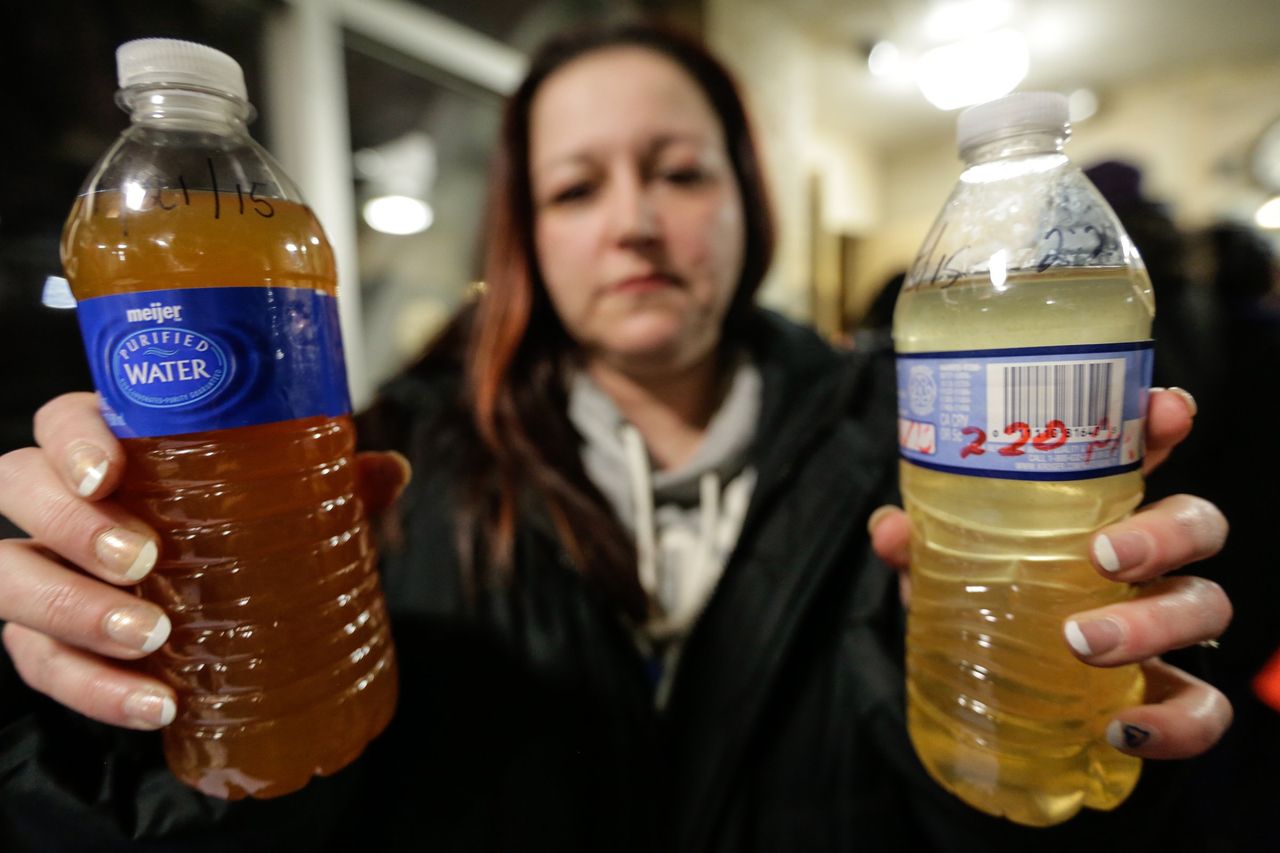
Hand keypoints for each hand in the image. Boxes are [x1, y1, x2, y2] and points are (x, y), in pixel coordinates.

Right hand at [0, 393, 410, 730]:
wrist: (210, 608)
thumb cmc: (232, 528)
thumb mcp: (282, 502)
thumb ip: (329, 482)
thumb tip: (391, 469)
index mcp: (113, 448)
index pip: (62, 420)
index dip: (73, 438)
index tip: (112, 470)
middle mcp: (59, 503)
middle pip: (19, 488)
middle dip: (71, 524)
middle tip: (142, 558)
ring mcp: (38, 569)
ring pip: (10, 579)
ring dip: (73, 611)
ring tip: (151, 638)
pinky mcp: (39, 639)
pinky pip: (40, 665)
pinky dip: (95, 690)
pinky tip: (156, 705)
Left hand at [868, 387, 1232, 759]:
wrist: (989, 694)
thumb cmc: (978, 599)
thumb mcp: (940, 566)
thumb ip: (917, 544)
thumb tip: (891, 531)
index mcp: (1095, 509)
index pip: (1146, 451)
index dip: (1165, 423)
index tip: (1165, 411)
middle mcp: (1144, 560)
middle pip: (1195, 524)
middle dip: (1163, 531)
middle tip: (1103, 555)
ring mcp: (1162, 625)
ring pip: (1205, 605)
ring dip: (1152, 623)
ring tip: (1082, 641)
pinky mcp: (1164, 694)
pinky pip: (1200, 706)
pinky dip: (1175, 722)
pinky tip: (1121, 727)